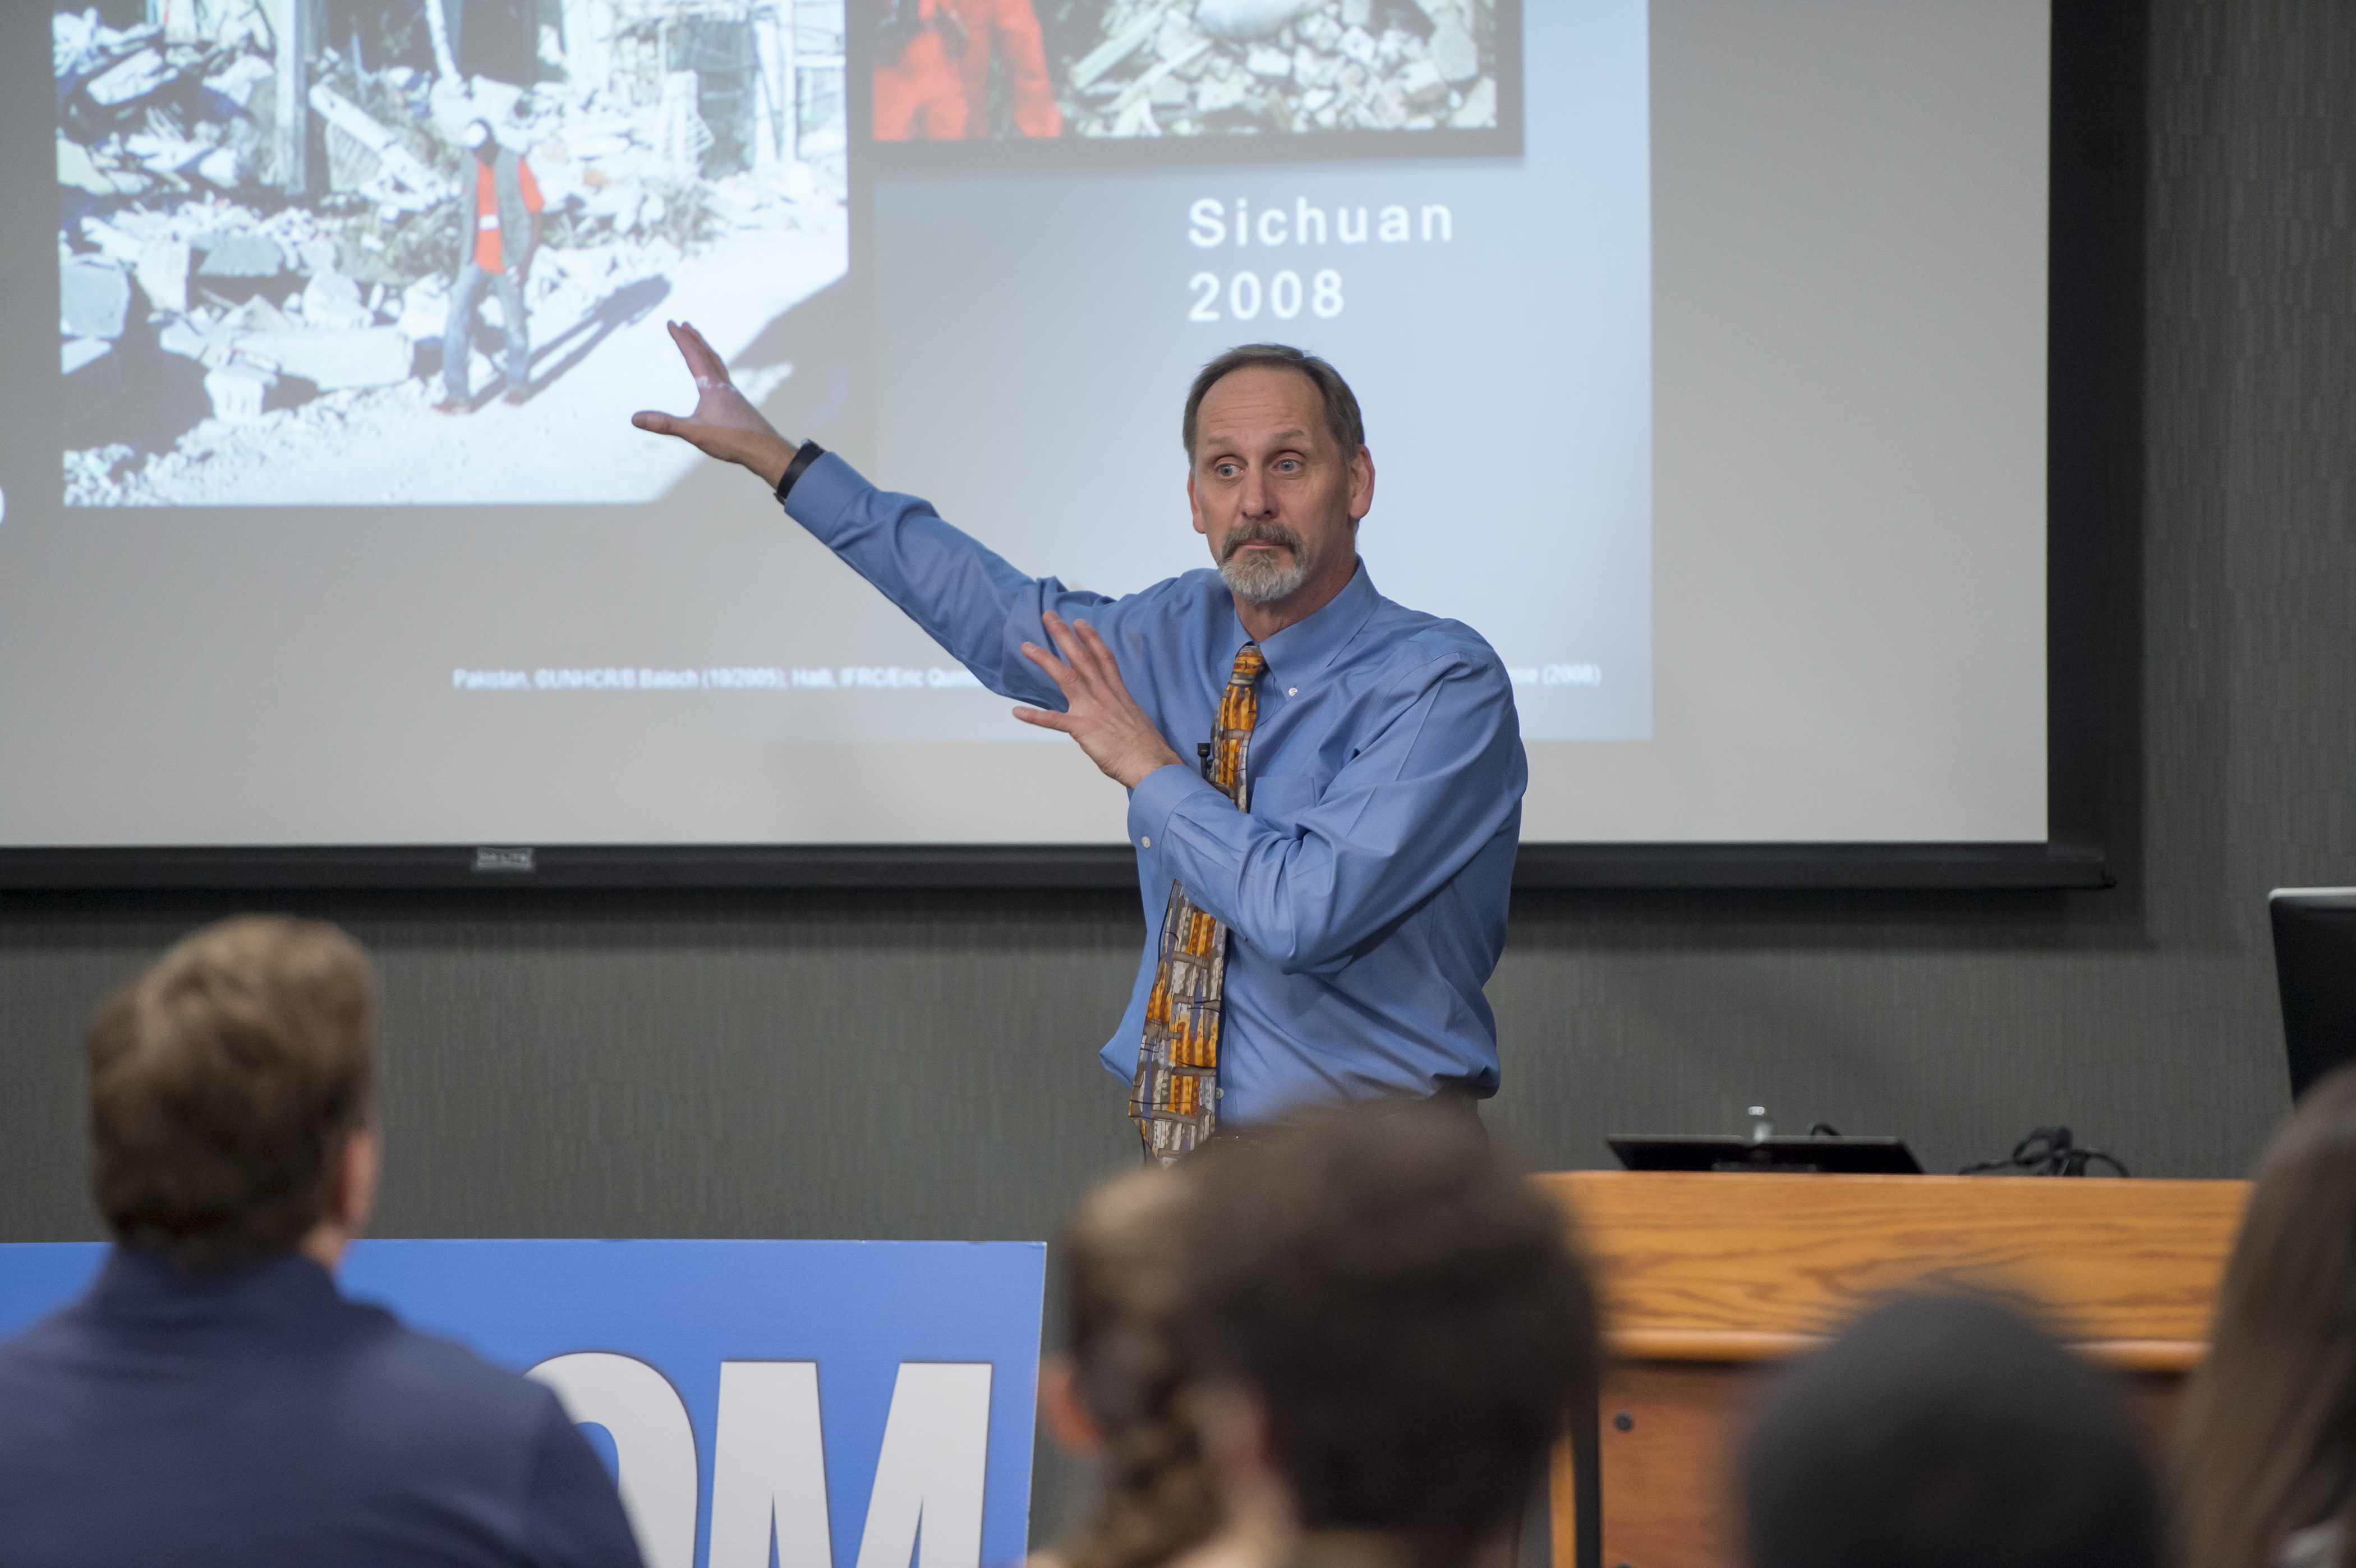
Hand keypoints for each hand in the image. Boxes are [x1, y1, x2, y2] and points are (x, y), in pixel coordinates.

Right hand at [631, 320, 797, 485]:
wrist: (766, 450)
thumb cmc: (732, 440)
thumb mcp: (694, 433)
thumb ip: (665, 424)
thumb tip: (635, 418)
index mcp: (712, 386)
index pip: (694, 355)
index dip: (681, 338)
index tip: (671, 322)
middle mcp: (724, 385)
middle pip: (708, 355)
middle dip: (695, 339)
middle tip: (685, 324)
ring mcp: (734, 394)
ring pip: (719, 365)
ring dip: (707, 351)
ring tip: (700, 345)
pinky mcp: (739, 405)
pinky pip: (724, 379)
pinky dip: (716, 370)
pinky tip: (716, 381)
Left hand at [1013, 612, 1184, 788]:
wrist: (1151, 763)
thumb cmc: (1146, 747)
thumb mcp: (1135, 719)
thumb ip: (1119, 711)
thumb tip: (1113, 713)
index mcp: (1117, 693)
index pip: (1102, 658)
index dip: (1090, 638)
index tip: (1079, 622)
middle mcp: (1104, 695)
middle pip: (1081, 658)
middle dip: (1063, 636)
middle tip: (1049, 617)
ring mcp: (1092, 710)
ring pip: (1066, 677)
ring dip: (1045, 660)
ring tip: (1027, 648)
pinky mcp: (1083, 729)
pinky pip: (1054, 721)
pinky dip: (1035, 717)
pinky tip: (1018, 712)